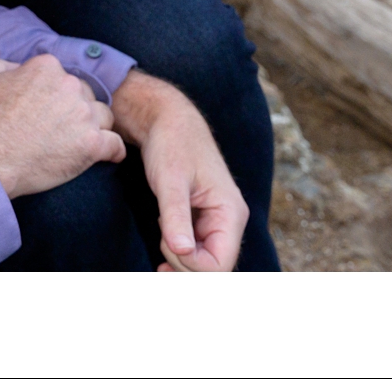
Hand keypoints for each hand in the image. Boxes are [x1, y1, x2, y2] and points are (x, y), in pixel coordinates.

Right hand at [0, 55, 125, 198]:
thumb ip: (1, 65)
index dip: (53, 95)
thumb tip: (19, 67)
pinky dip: (112, 151)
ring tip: (78, 142)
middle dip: (74, 109)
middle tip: (58, 130)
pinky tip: (106, 156)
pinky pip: (115, 145)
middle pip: (84, 94)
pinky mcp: (92, 144)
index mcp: (46, 67)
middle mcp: (69, 85)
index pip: (61, 76)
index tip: (44, 111)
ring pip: (103, 116)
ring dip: (93, 127)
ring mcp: (83, 115)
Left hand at [110, 71, 247, 271]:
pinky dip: (179, 255)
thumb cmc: (172, 145)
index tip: (165, 241)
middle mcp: (229, 221)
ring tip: (162, 233)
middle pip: (213, 269)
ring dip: (180, 260)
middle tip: (160, 238)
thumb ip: (177, 217)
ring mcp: (218, 222)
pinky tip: (164, 245)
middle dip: (183, 264)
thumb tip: (182, 251)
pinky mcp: (204, 221)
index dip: (190, 265)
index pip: (220, 265)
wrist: (168, 121)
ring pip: (204, 263)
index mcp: (231, 212)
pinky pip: (197, 252)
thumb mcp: (170, 181)